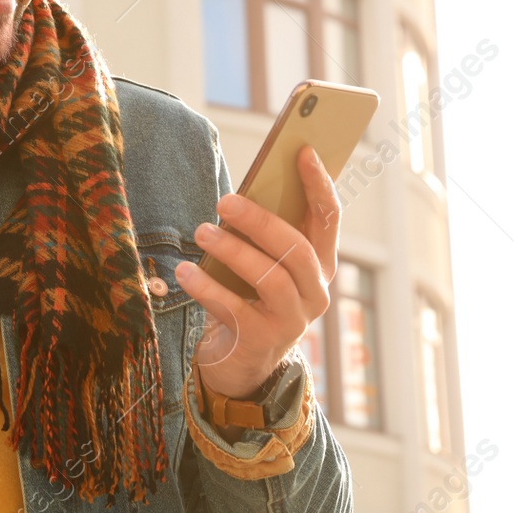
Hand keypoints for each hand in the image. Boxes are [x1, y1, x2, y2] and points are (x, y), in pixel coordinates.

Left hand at [175, 144, 339, 399]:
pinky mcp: (263, 342)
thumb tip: (240, 192)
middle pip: (296, 248)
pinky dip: (208, 287)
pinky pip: (236, 309)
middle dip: (260, 221)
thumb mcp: (258, 261)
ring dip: (233, 251)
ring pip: (271, 277)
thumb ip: (259, 233)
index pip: (328, 218)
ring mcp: (293, 320)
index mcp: (319, 264)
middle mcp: (315, 292)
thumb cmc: (245, 296)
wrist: (237, 361)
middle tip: (224, 201)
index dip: (319, 184)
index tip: (302, 151)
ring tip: (202, 233)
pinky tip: (185, 271)